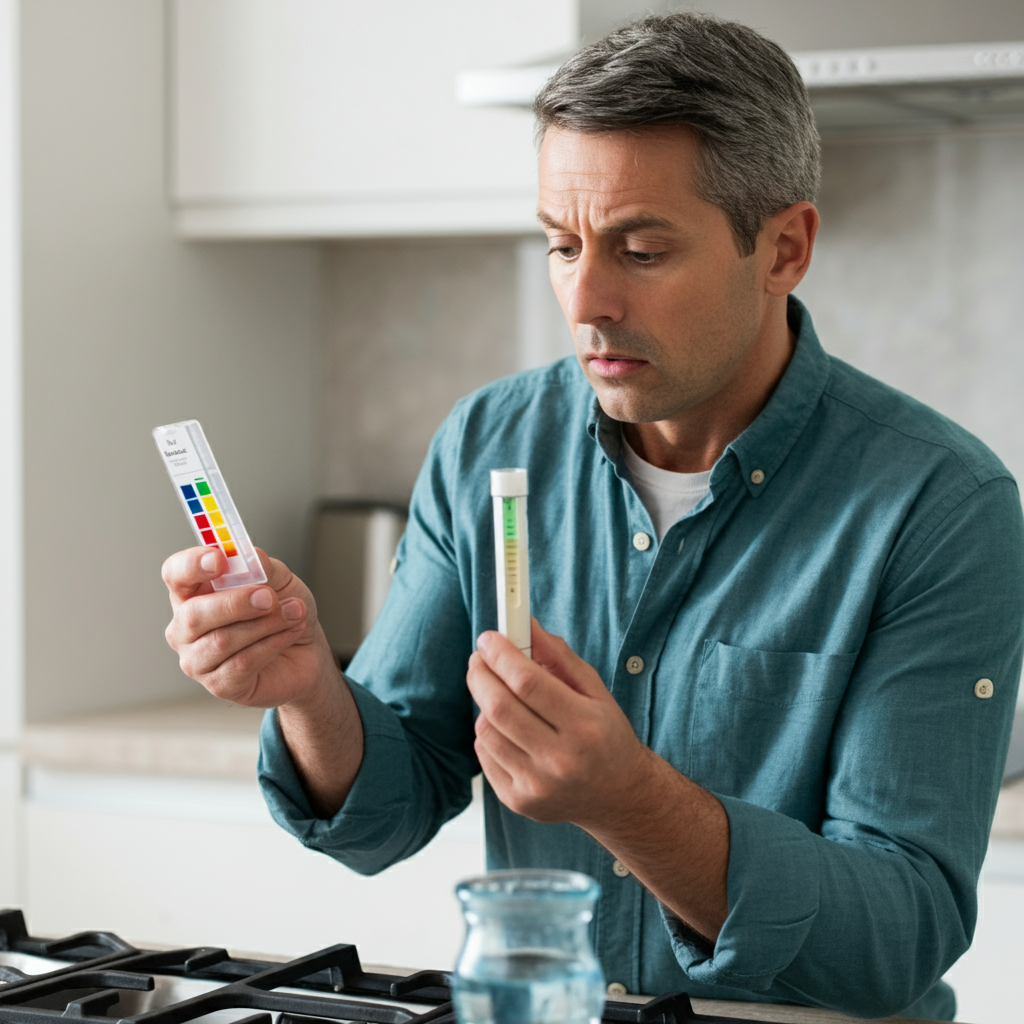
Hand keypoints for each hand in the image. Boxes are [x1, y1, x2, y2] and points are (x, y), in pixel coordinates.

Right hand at [162, 545, 337, 708]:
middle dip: (237, 603)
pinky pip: (241, 664)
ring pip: (222, 641)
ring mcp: (197, 659)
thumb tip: (251, 557)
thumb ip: (262, 566)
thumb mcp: (279, 580)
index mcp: (193, 593)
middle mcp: (186, 627)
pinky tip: (289, 634)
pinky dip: (272, 644)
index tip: (219, 559)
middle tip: (270, 597)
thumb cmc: (283, 611)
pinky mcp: (219, 685)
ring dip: (265, 624)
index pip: (175, 574)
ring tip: (293, 614)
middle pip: (193, 615)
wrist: (307, 650)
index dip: (192, 565)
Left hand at [466, 618, 651, 829]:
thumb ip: (558, 655)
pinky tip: (506, 727)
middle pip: (499, 706)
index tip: (489, 638)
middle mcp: (560, 760)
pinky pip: (484, 754)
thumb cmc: (607, 736)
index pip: (527, 682)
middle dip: (481, 673)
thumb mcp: (594, 690)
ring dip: (484, 702)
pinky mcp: (518, 801)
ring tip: (499, 694)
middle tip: (480, 658)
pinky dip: (488, 733)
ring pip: (485, 730)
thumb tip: (524, 624)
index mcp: (585, 727)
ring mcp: (537, 785)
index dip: (501, 655)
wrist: (619, 795)